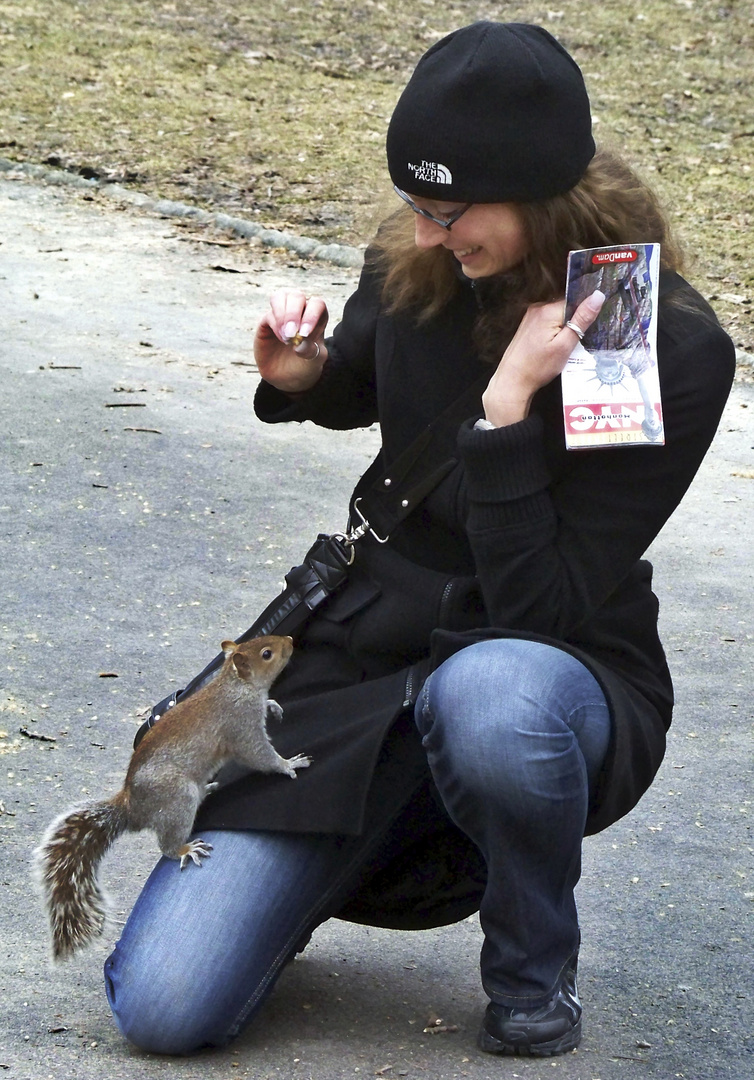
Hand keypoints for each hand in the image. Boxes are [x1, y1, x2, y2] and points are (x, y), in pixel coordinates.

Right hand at [254, 289, 328, 392]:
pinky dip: (276, 325)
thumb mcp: (314, 361)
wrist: (287, 378)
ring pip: (281, 296)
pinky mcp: (267, 320)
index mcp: (317, 316)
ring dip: (283, 315)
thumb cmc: (305, 365)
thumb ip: (311, 351)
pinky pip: (270, 314)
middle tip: (292, 334)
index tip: (305, 334)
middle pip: (297, 296)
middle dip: (294, 314)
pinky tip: (281, 339)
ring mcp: (283, 313)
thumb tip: (300, 343)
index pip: (317, 304)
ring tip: (286, 336)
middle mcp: (300, 310)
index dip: (311, 315)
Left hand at [481, 290, 604, 426]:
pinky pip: (549, 321)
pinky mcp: (528, 324)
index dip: (584, 316)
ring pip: (558, 315)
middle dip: (574, 323)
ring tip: (560, 346)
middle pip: (566, 308)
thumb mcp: (565, 345)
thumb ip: (582, 319)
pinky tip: (552, 346)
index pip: (576, 302)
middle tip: (572, 343)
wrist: (513, 380)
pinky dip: (555, 331)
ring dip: (564, 328)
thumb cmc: (538, 367)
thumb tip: (598, 296)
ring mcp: (531, 316)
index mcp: (548, 310)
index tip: (584, 331)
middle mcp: (538, 308)